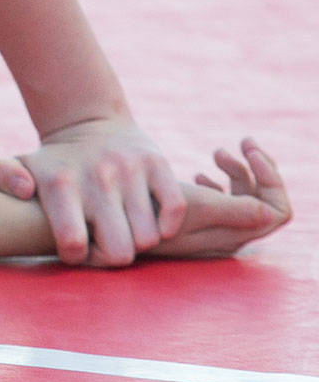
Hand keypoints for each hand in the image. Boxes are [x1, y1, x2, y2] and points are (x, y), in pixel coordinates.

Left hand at [0, 117, 185, 265]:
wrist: (89, 123)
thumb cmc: (51, 162)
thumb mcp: (16, 163)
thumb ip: (2, 175)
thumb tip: (25, 190)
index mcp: (60, 183)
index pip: (73, 244)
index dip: (77, 257)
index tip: (76, 247)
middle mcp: (97, 177)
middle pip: (118, 252)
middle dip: (111, 256)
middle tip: (103, 242)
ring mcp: (130, 170)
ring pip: (148, 238)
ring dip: (138, 241)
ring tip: (122, 228)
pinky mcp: (158, 163)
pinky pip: (175, 210)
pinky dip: (167, 225)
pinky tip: (149, 221)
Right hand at [140, 139, 292, 259]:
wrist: (105, 213)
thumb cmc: (147, 206)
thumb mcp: (192, 205)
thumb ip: (232, 213)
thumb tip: (272, 215)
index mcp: (229, 236)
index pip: (276, 212)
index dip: (271, 180)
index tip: (250, 152)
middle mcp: (224, 238)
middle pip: (264, 205)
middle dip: (258, 171)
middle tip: (243, 142)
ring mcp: (209, 232)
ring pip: (243, 202)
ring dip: (237, 173)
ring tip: (218, 152)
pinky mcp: (191, 226)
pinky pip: (222, 205)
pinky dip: (218, 186)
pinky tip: (201, 174)